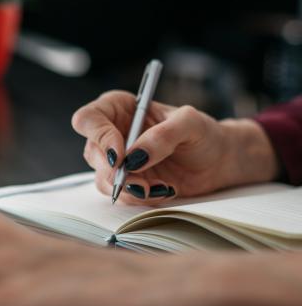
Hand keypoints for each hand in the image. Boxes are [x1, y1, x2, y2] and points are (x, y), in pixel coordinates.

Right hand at [72, 91, 279, 203]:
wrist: (218, 161)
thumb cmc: (203, 133)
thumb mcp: (189, 124)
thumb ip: (163, 136)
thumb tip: (136, 156)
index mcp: (120, 108)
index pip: (89, 119)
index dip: (99, 137)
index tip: (121, 155)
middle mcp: (113, 133)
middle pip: (92, 153)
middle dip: (115, 172)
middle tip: (140, 182)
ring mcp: (119, 160)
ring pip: (103, 178)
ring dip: (129, 188)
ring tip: (160, 188)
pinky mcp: (128, 182)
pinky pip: (120, 194)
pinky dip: (139, 197)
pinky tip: (163, 190)